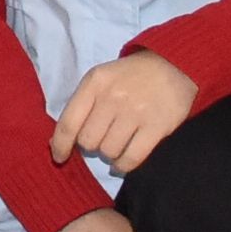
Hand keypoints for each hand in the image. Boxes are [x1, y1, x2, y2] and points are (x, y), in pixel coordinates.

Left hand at [49, 50, 201, 173]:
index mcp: (94, 83)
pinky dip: (123, 166)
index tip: (59, 157)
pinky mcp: (156, 127)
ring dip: (110, 155)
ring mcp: (135, 113)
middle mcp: (112, 97)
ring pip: (109, 152)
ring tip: (117, 145)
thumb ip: (80, 106)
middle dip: (92, 146)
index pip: (68, 123)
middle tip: (102, 139)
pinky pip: (131, 158)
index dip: (60, 145)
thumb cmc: (131, 76)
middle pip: (88, 141)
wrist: (174, 65)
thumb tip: (57, 142)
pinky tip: (123, 162)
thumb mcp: (101, 79)